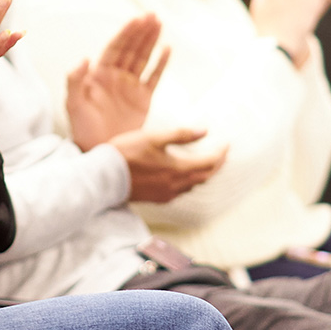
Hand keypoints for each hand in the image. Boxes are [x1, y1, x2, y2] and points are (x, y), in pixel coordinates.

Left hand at [65, 13, 168, 149]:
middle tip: (153, 16)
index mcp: (99, 75)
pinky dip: (161, 63)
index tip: (137, 19)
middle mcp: (115, 77)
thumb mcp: (74, 105)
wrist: (97, 152)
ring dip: (151, 41)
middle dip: (141, 32)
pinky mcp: (142, 100)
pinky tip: (167, 49)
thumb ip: (75, 80)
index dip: (126, 32)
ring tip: (159, 24)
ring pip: (143, 58)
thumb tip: (85, 58)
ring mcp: (130, 87)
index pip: (115, 48)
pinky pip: (154, 77)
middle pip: (131, 49)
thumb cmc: (82, 129)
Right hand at [110, 126, 225, 203]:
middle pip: (204, 176)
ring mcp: (166, 194)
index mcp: (178, 169)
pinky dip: (189, 181)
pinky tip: (184, 175)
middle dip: (216, 164)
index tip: (226, 143)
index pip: (209, 163)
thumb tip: (205, 131)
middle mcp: (176, 185)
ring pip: (193, 185)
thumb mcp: (154, 137)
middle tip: (222, 153)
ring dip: (203, 173)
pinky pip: (181, 191)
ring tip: (206, 162)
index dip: (220, 153)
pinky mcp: (157, 198)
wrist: (104, 177)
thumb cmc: (127, 153)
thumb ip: (181, 134)